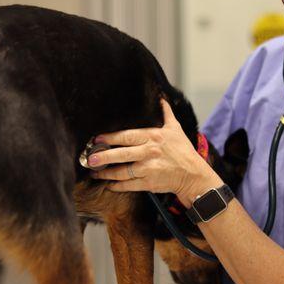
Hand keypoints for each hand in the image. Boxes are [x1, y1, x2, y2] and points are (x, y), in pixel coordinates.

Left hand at [87, 99, 222, 205]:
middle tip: (89, 158)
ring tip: (94, 172)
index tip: (96, 138)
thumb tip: (161, 98)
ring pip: (122, 171)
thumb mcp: (175, 129)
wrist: (193, 175)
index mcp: (153, 137)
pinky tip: (109, 185)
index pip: (127, 135)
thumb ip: (166, 113)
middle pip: (122, 154)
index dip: (110, 137)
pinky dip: (118, 185)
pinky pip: (129, 184)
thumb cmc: (183, 152)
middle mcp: (150, 152)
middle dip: (103, 156)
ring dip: (106, 173)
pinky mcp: (149, 183)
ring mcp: (149, 169)